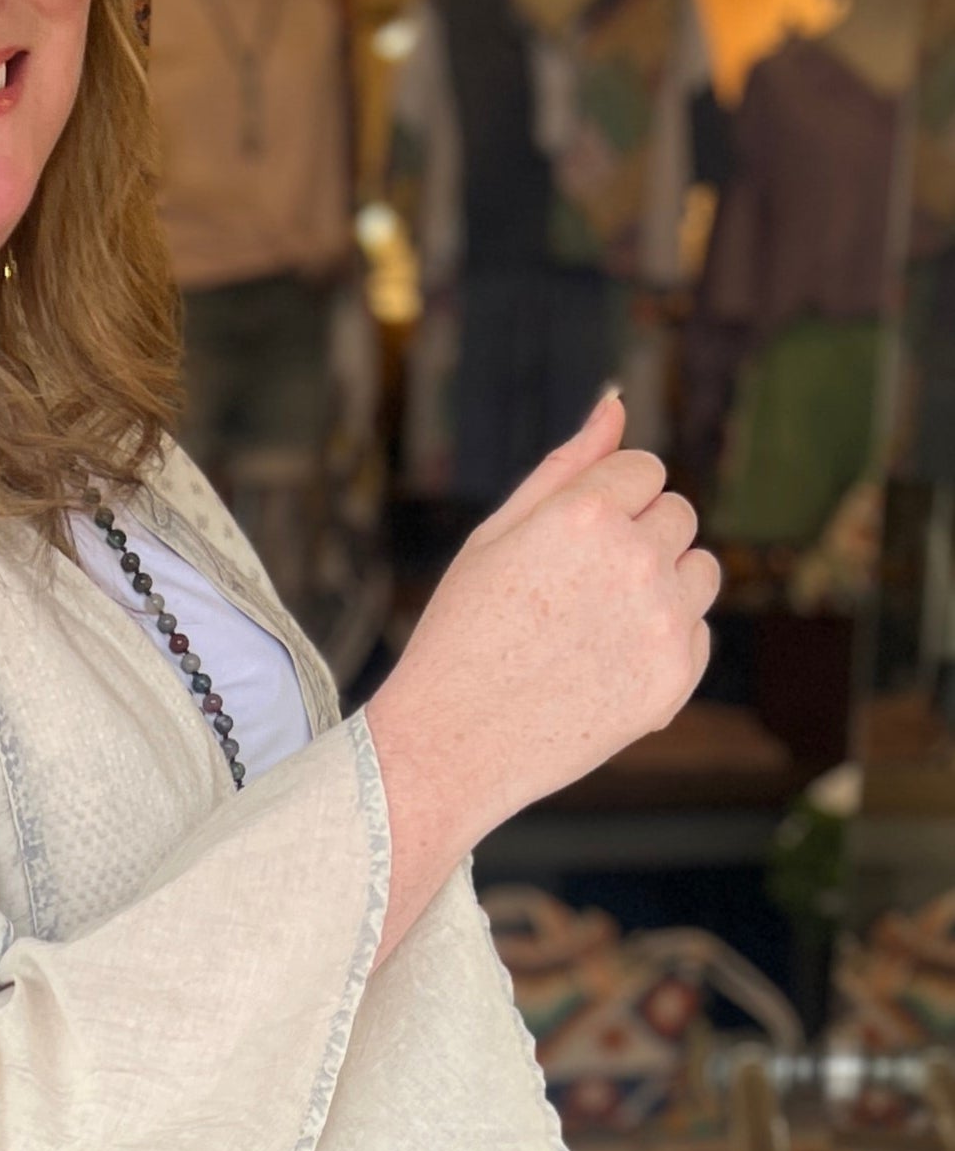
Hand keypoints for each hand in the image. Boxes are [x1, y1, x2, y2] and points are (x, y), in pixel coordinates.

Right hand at [363, 392, 720, 951]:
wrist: (449, 747)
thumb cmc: (461, 635)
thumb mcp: (496, 537)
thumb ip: (564, 468)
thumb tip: (615, 403)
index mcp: (585, 513)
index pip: (646, 470)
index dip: (609, 505)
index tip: (570, 547)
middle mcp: (634, 560)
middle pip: (679, 515)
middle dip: (638, 541)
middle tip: (574, 595)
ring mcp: (661, 622)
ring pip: (701, 571)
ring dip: (663, 587)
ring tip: (595, 628)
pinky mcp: (675, 678)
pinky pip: (698, 633)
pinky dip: (663, 644)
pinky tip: (604, 668)